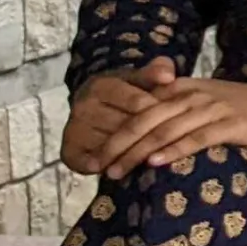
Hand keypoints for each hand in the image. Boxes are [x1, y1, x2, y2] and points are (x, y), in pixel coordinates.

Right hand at [60, 60, 177, 174]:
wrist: (91, 108)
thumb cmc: (123, 93)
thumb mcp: (138, 79)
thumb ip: (154, 74)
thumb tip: (169, 76)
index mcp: (101, 86)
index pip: (137, 103)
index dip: (160, 113)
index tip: (178, 120)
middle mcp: (82, 107)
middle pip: (125, 127)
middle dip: (149, 137)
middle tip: (172, 145)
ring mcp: (73, 130)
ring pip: (110, 147)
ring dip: (131, 155)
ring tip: (154, 159)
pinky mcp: (68, 151)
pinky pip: (89, 162)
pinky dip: (106, 167)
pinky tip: (122, 172)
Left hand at [94, 74, 246, 176]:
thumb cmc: (241, 109)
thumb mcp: (203, 101)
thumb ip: (173, 110)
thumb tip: (138, 136)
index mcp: (181, 88)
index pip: (138, 109)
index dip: (113, 131)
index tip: (95, 155)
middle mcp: (193, 95)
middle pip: (145, 120)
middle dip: (117, 145)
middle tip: (98, 168)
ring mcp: (212, 108)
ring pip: (165, 130)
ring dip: (138, 152)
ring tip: (118, 171)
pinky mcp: (231, 123)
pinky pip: (196, 137)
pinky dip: (174, 150)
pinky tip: (156, 163)